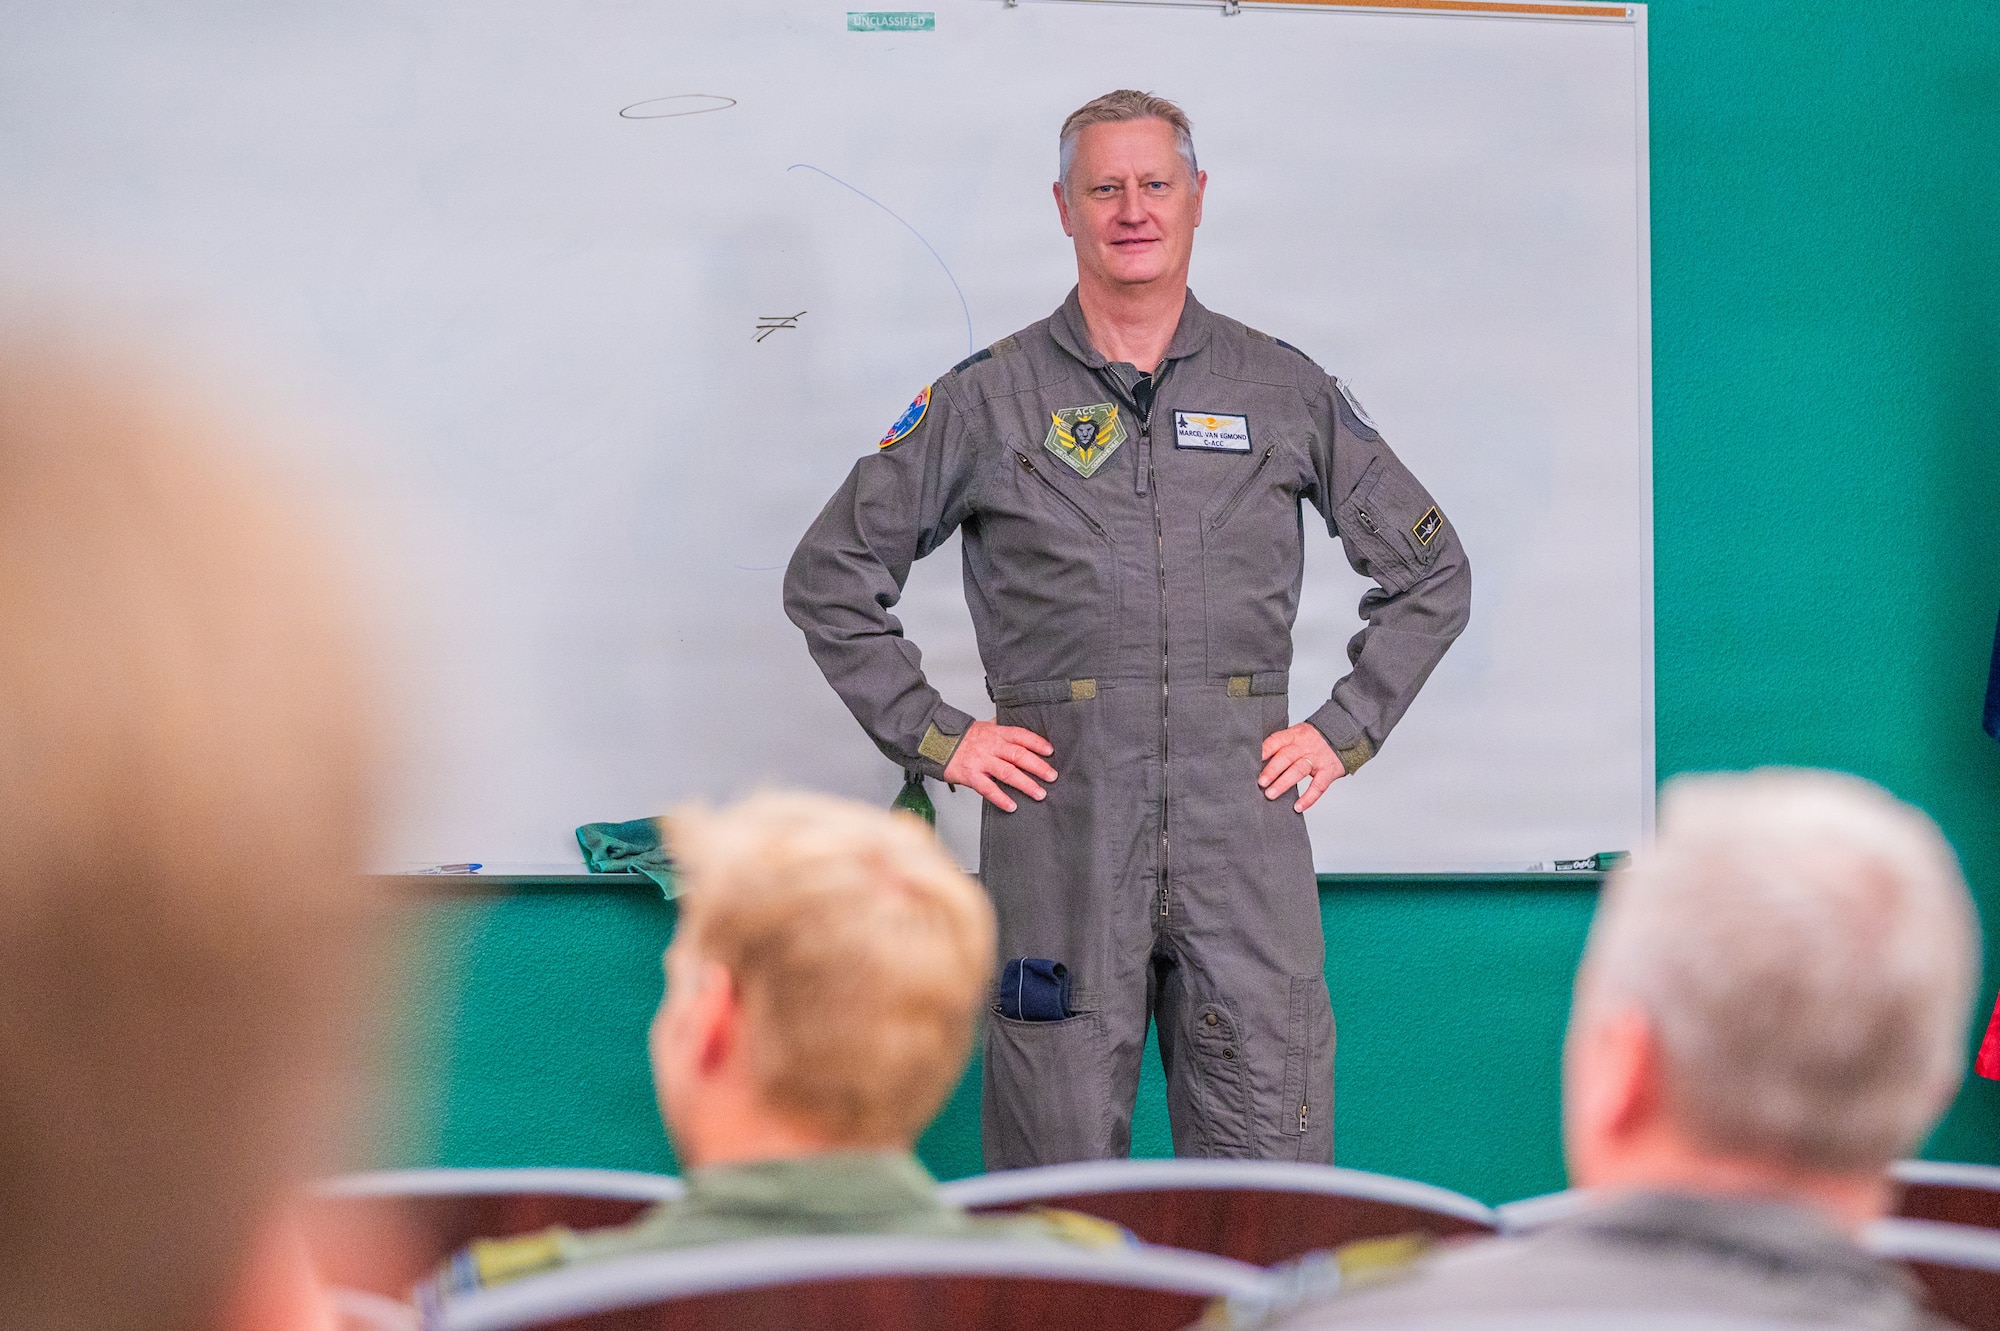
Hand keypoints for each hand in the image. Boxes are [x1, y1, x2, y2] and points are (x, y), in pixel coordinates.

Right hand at [942, 718, 1057, 812]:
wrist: (935, 742)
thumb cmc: (962, 737)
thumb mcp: (984, 726)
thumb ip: (1001, 728)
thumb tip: (1018, 724)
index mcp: (996, 733)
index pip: (1020, 735)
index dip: (1037, 743)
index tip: (1050, 751)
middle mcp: (991, 746)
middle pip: (1018, 755)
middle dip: (1038, 766)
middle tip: (1052, 776)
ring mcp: (981, 761)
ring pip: (1007, 773)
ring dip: (1025, 784)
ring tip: (1039, 793)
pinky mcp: (970, 776)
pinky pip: (988, 788)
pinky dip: (1001, 798)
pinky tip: (1012, 805)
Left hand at [1259, 722, 1346, 812]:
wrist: (1343, 735)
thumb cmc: (1313, 739)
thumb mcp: (1297, 735)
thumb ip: (1281, 746)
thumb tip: (1256, 763)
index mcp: (1294, 735)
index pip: (1276, 740)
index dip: (1264, 750)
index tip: (1251, 761)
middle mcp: (1304, 746)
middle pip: (1286, 757)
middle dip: (1272, 770)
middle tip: (1260, 782)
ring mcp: (1317, 759)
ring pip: (1299, 770)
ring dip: (1284, 783)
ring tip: (1271, 794)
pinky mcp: (1329, 771)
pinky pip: (1318, 786)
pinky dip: (1308, 798)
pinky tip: (1298, 807)